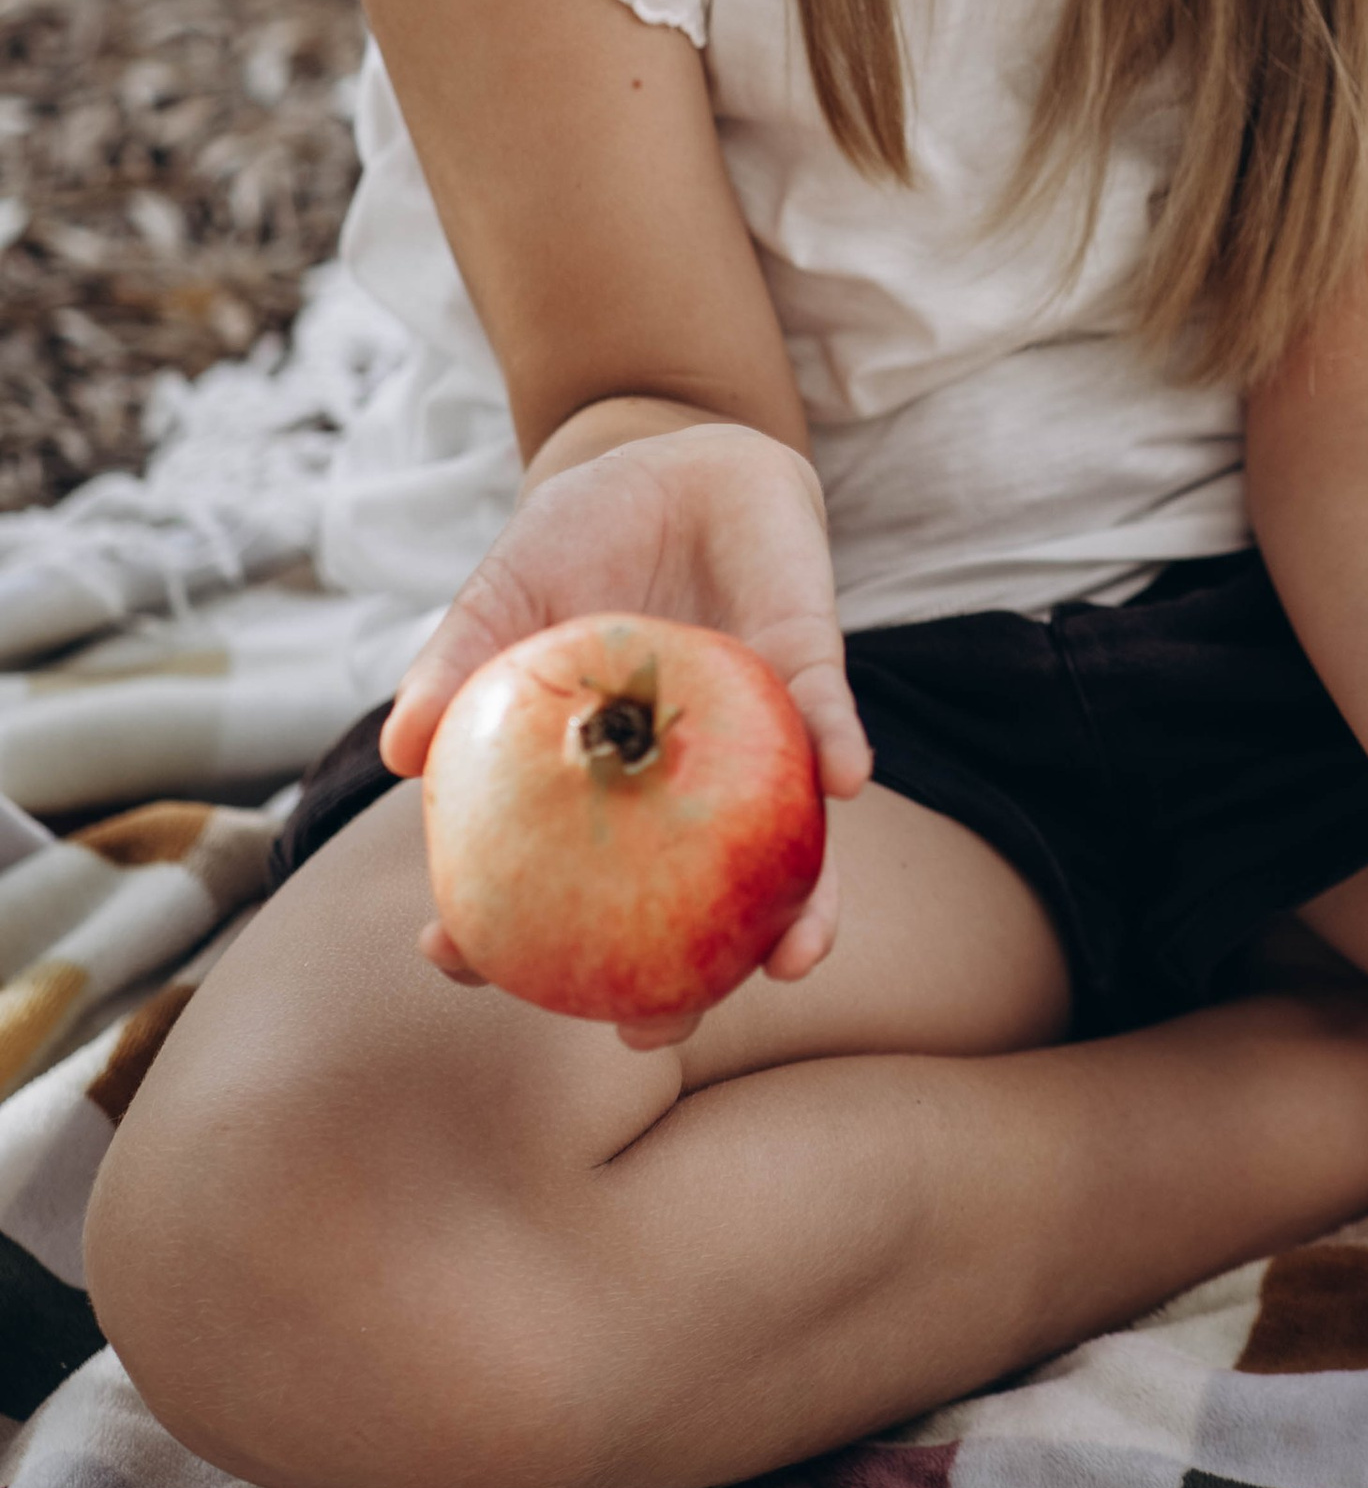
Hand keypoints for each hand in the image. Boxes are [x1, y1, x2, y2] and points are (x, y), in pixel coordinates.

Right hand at [378, 422, 867, 1050]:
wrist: (675, 453)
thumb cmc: (578, 537)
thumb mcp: (503, 591)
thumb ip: (458, 661)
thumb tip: (399, 748)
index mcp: (593, 783)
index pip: (550, 884)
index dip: (506, 938)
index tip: (462, 965)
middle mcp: (679, 786)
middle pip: (680, 910)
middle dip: (676, 987)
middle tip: (653, 1034)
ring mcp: (750, 741)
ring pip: (784, 849)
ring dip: (803, 909)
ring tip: (797, 961)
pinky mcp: (809, 673)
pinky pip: (830, 720)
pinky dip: (840, 748)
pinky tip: (848, 782)